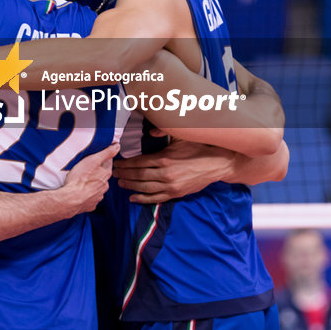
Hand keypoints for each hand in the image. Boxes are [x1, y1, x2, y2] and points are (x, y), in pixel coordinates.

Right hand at [54, 144, 118, 216]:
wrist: (70, 199)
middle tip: (86, 169)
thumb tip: (117, 146)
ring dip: (92, 184)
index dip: (101, 159)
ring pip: (97, 187)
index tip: (95, 157)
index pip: (108, 162)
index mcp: (106, 174)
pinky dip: (87, 194)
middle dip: (96, 172)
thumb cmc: (79, 179)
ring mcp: (98, 196)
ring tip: (82, 181)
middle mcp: (104, 186)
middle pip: (102, 175)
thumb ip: (106, 153)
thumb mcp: (92, 160)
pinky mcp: (91, 204)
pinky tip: (80, 191)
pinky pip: (91, 198)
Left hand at [114, 138, 237, 202]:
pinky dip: (143, 199)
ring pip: (144, 187)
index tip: (117, 163)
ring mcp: (170, 185)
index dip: (126, 164)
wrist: (216, 164)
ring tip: (120, 183)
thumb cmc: (197, 148)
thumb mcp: (181, 137)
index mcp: (164, 158)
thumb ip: (164, 132)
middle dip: (124, 174)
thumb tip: (150, 130)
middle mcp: (165, 173)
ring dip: (130, 186)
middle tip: (114, 173)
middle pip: (138, 175)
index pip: (139, 162)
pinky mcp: (176, 194)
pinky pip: (155, 198)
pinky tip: (133, 198)